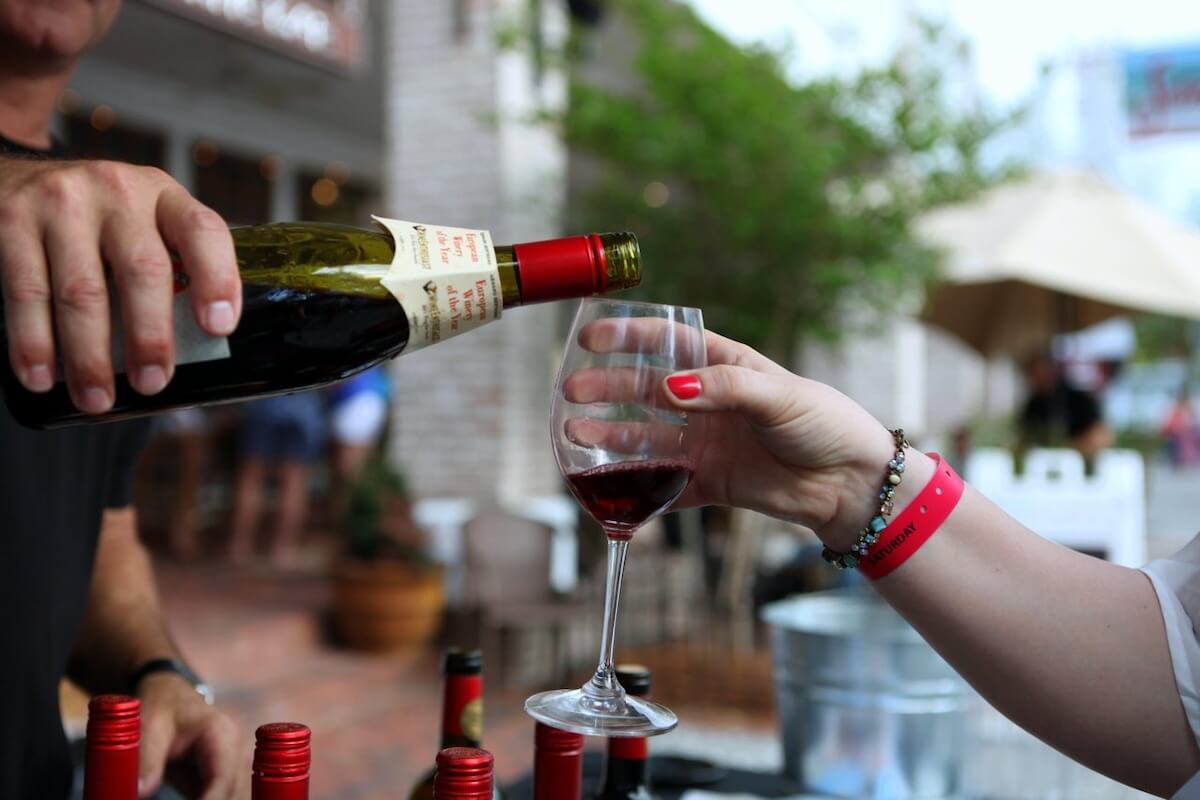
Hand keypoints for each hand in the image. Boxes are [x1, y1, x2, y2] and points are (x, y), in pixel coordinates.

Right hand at [0, 158, 240, 412]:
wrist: (16, 176)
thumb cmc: (98, 220)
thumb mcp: (144, 224)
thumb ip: (171, 268)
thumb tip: (198, 350)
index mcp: (164, 197)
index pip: (203, 231)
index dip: (217, 278)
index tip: (219, 327)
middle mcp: (118, 192)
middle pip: (143, 270)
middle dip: (149, 336)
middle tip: (152, 383)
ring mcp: (63, 203)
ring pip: (82, 291)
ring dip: (89, 355)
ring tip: (97, 399)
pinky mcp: (12, 220)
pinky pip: (25, 292)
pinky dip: (33, 342)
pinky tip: (41, 376)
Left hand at [137, 673, 247, 799]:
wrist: (170, 698)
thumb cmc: (162, 707)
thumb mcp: (150, 725)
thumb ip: (146, 757)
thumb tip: (140, 792)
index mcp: (220, 735)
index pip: (222, 780)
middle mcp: (233, 753)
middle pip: (229, 795)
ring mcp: (230, 767)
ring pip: (228, 798)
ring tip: (179, 792)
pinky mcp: (220, 780)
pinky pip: (218, 798)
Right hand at [562, 321, 895, 548]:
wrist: (851, 485)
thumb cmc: (824, 425)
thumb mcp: (778, 395)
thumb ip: (723, 388)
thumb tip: (669, 387)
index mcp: (726, 367)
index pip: (668, 343)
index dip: (628, 337)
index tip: (592, 337)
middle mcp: (708, 403)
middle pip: (645, 390)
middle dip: (607, 387)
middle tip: (572, 389)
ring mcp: (705, 444)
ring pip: (645, 438)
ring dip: (611, 434)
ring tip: (575, 431)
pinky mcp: (710, 484)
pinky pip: (664, 486)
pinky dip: (637, 490)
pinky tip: (607, 487)